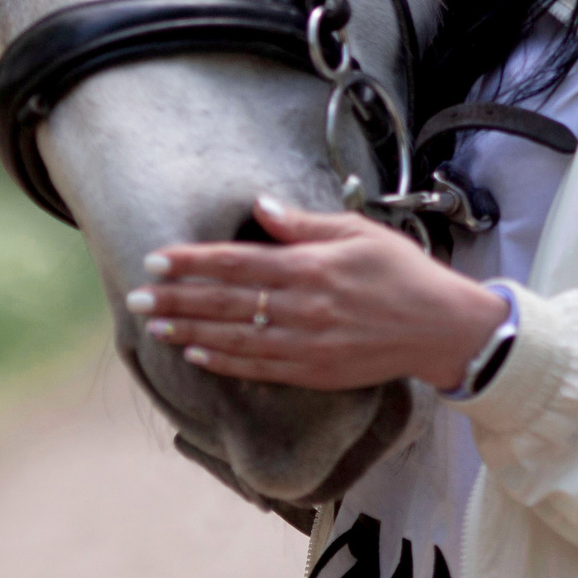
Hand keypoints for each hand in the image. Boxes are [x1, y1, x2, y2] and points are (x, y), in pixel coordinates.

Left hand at [125, 197, 508, 391]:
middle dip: (177, 299)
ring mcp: (306, 343)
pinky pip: (258, 367)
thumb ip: (306, 224)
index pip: (238, 263)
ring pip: (234, 338)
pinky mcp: (314, 371)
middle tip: (136, 297)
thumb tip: (262, 206)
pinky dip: (224, 361)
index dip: (194, 262)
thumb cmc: (404, 273)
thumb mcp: (361, 233)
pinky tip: (197, 355)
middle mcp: (303, 306)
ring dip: (190, 332)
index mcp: (312, 267)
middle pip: (226, 302)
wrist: (441, 328)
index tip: (158, 260)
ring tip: (154, 326)